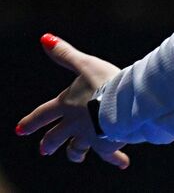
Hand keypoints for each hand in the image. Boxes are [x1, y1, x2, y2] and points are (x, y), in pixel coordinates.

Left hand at [15, 34, 129, 168]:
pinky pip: (109, 155)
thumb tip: (44, 38)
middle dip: (49, 143)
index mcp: (66, 105)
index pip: (42, 115)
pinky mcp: (107, 144)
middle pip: (55, 137)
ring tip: (74, 156)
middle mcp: (73, 124)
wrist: (125, 103)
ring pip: (76, 149)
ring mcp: (89, 136)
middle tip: (44, 149)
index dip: (30, 122)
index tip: (20, 130)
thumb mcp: (84, 64)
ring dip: (74, 153)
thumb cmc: (104, 82)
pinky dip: (115, 159)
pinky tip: (122, 163)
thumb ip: (65, 53)